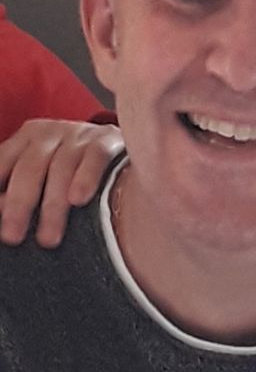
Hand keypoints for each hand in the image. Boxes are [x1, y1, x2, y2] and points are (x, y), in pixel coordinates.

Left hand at [0, 119, 123, 247]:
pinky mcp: (109, 139)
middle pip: (30, 167)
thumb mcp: (42, 173)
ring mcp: (81, 134)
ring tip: (49, 238)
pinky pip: (95, 157)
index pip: (3, 163)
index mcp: (27, 138)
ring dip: (53, 205)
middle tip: (13, 237)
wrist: (127, 138)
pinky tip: (79, 200)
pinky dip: (86, 178)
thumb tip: (3, 213)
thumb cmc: (72, 169)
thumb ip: (18, 190)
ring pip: (61, 167)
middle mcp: (51, 133)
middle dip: (19, 204)